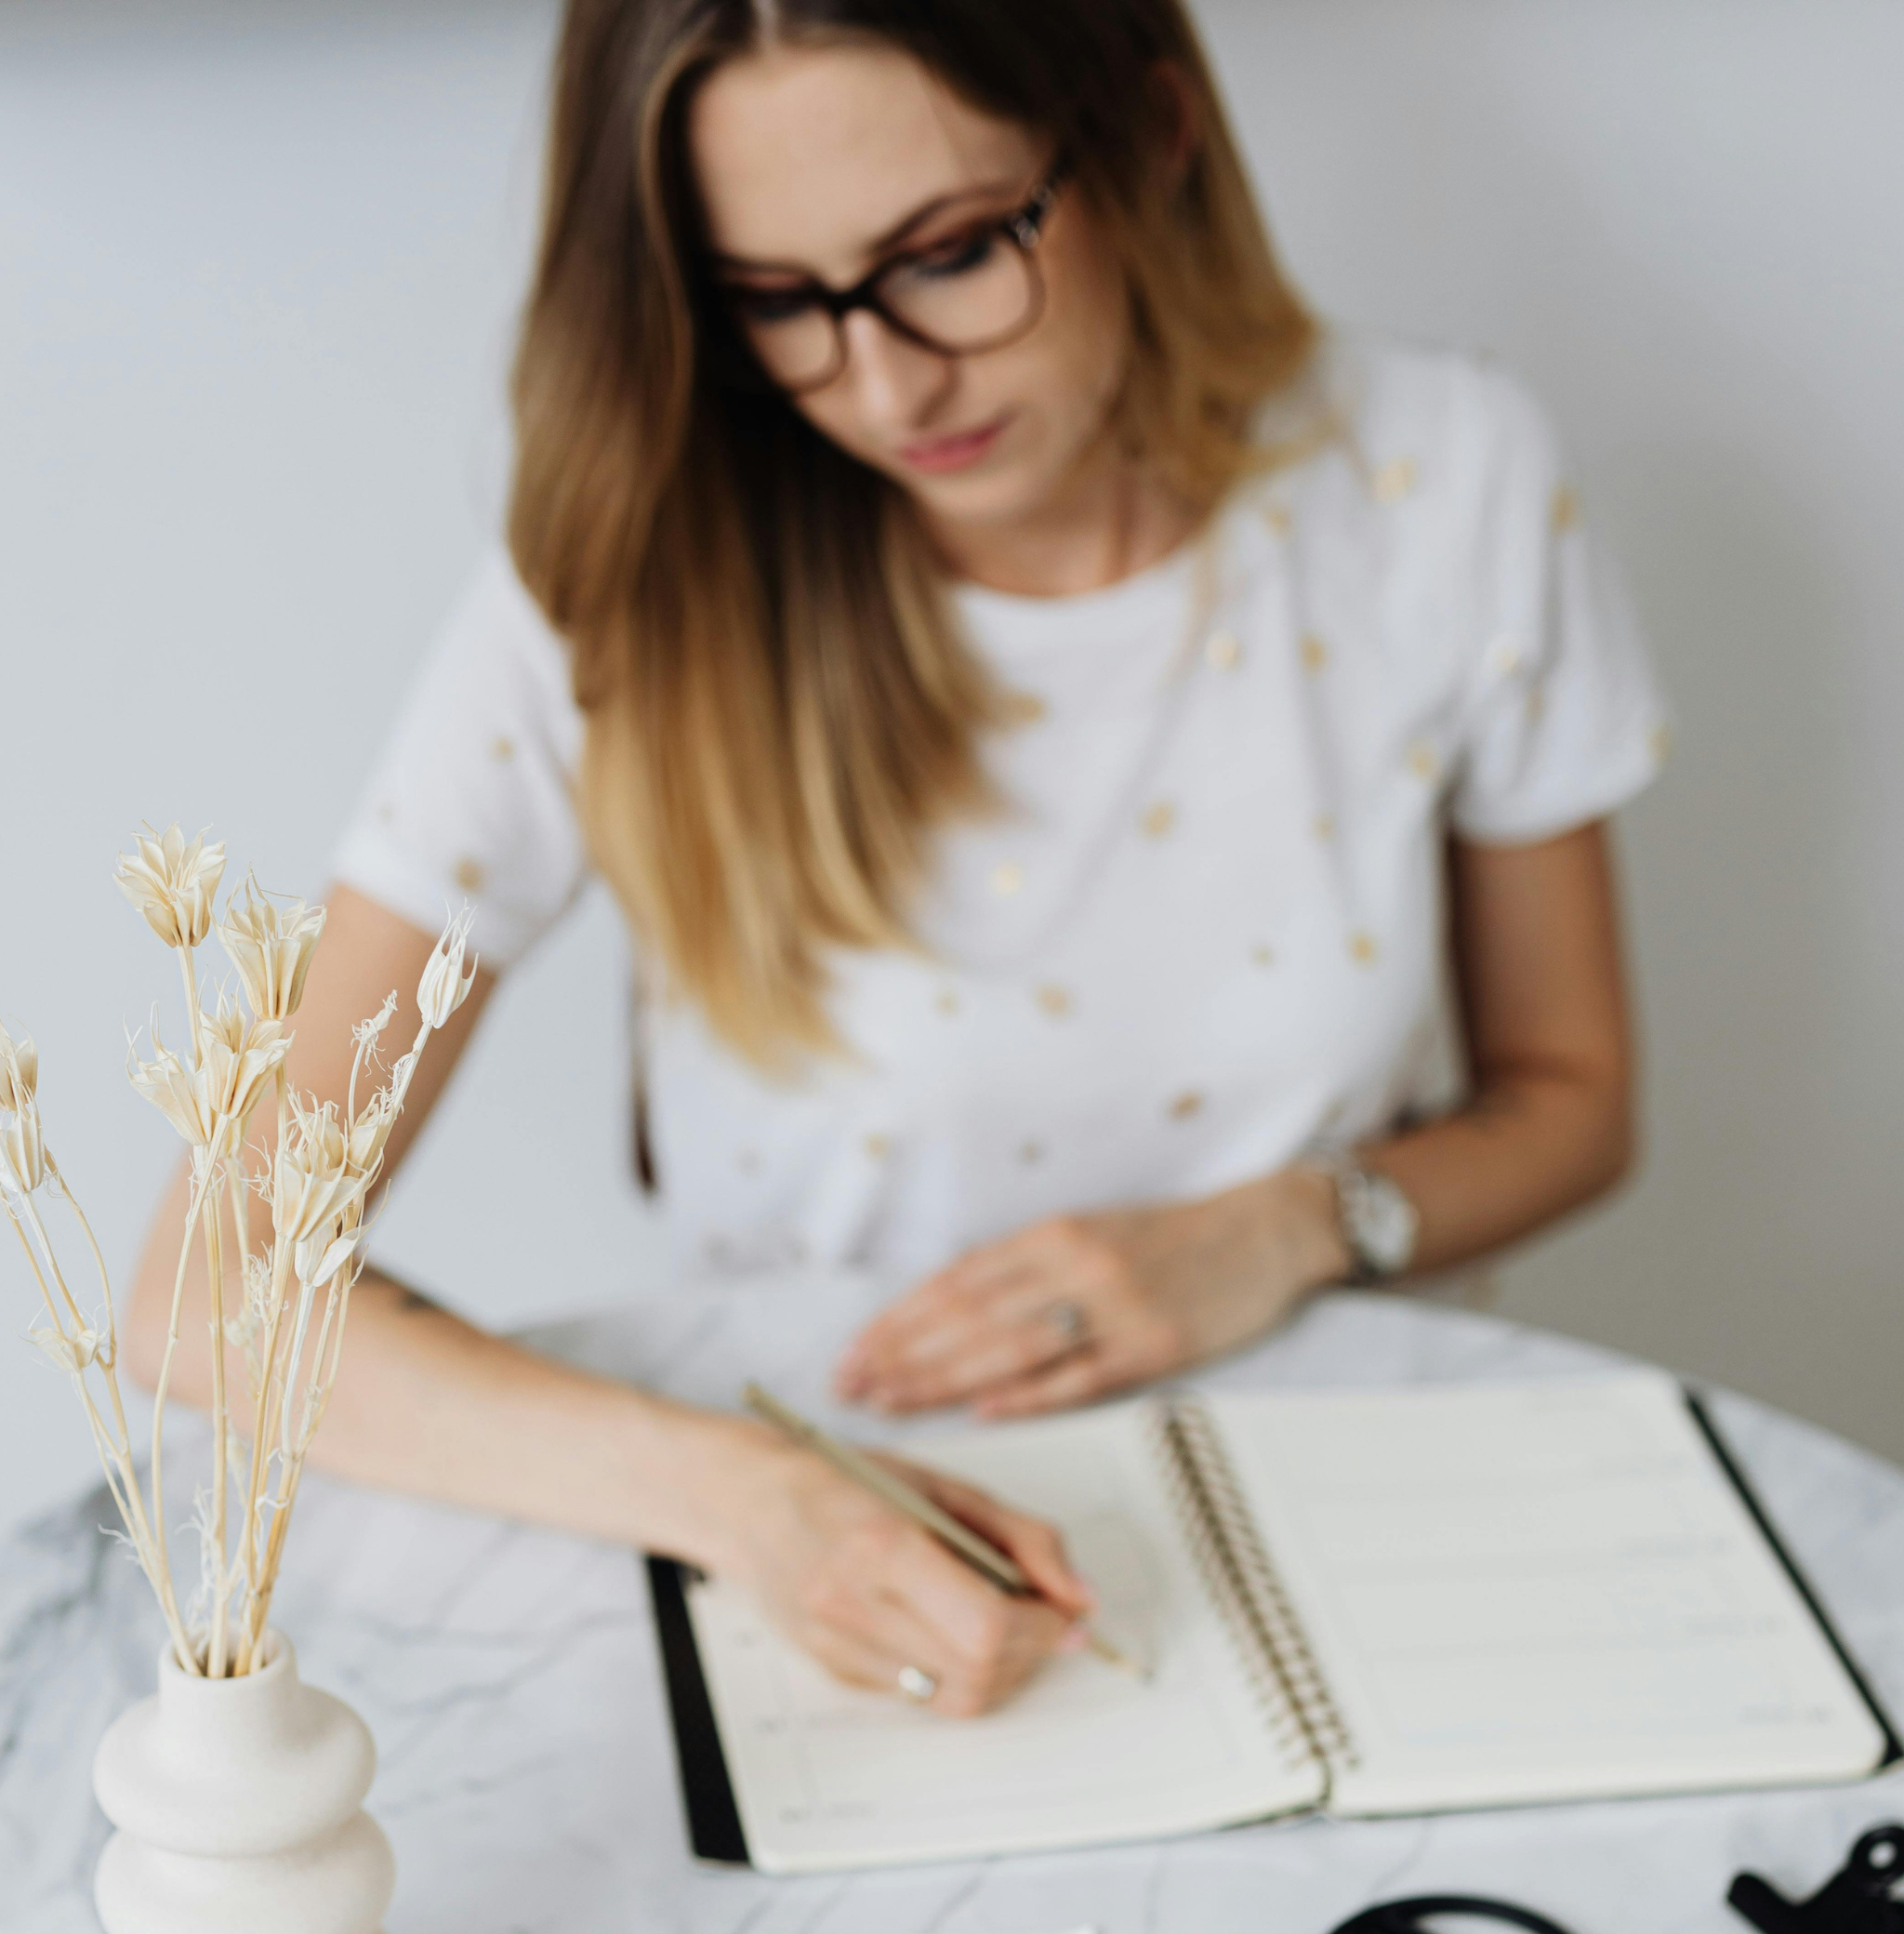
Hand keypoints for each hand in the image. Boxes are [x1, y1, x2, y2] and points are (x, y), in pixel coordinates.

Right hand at [705, 1421, 1093, 1715]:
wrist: (750, 1502)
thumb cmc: (846, 1480)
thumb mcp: (944, 1486)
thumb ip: (1022, 1537)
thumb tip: (1079, 1597)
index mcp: (883, 1545)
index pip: (985, 1624)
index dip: (1042, 1626)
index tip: (1065, 1610)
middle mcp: (852, 1605)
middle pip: (976, 1671)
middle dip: (1031, 1652)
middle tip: (1046, 1618)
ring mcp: (838, 1647)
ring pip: (954, 1698)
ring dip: (1003, 1673)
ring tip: (1008, 1627)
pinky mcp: (835, 1672)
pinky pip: (921, 1695)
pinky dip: (960, 1674)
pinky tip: (959, 1633)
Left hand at [833, 1168, 1348, 1418]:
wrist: (1263, 1231)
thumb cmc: (1169, 1240)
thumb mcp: (1090, 1233)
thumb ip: (1026, 1270)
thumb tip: (949, 1314)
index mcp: (1053, 1234)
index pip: (955, 1281)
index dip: (898, 1319)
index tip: (853, 1351)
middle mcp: (1075, 1265)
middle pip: (970, 1316)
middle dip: (902, 1354)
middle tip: (850, 1386)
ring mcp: (1114, 1307)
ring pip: (1011, 1347)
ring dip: (943, 1380)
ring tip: (890, 1402)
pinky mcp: (1153, 1346)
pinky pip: (1079, 1377)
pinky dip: (1027, 1396)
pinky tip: (982, 1412)